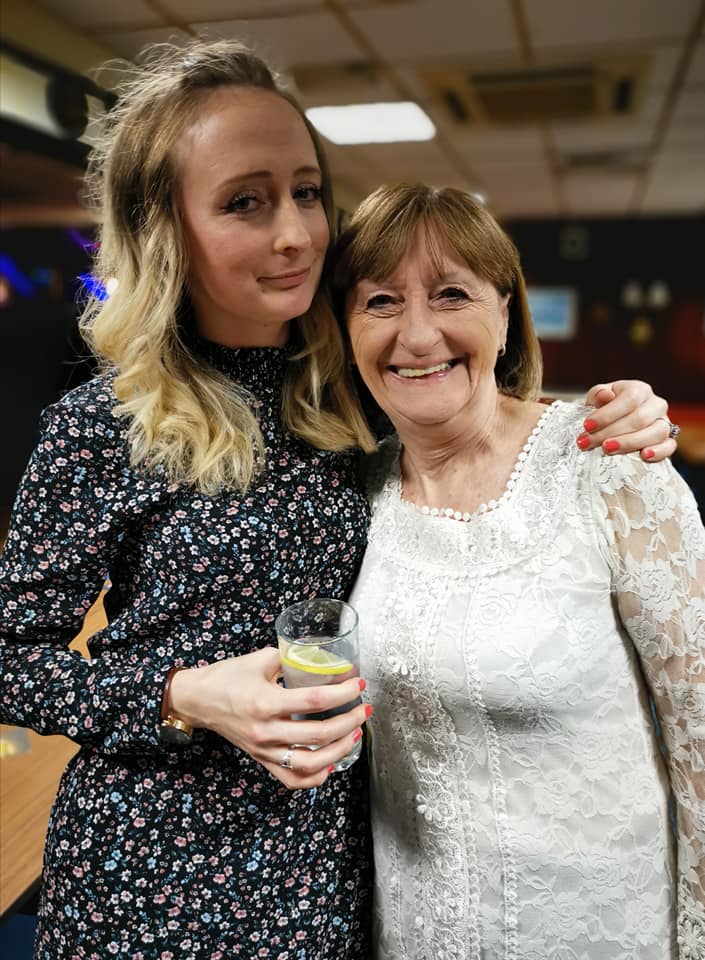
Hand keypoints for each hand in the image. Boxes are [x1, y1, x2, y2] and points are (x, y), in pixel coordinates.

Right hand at [169, 648, 369, 788]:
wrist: (198, 700)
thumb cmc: (227, 677)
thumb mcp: (259, 659)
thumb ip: (291, 658)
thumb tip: (321, 658)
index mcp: (265, 702)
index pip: (314, 701)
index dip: (342, 693)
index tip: (358, 684)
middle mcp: (266, 730)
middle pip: (319, 734)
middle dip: (349, 720)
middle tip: (363, 708)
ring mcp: (264, 749)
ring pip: (310, 762)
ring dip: (339, 750)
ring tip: (354, 734)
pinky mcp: (262, 759)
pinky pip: (292, 778)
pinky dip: (316, 776)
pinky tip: (331, 763)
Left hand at [579, 380, 675, 461]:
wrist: (616, 423)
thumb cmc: (605, 408)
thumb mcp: (597, 398)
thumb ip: (598, 395)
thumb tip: (604, 395)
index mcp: (639, 390)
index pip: (629, 400)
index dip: (608, 414)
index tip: (587, 426)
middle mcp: (655, 404)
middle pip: (639, 419)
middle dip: (611, 432)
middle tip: (589, 442)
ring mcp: (664, 423)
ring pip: (656, 432)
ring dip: (630, 443)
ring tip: (607, 449)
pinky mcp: (667, 441)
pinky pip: (669, 446)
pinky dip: (658, 452)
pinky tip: (643, 456)